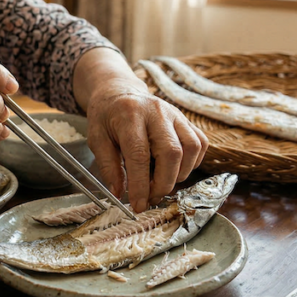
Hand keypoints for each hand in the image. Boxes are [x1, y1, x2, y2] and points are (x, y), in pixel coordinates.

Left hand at [86, 81, 208, 212]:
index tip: (138, 205)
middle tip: (151, 197)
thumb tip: (119, 194)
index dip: (140, 185)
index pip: (139, 155)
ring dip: (180, 174)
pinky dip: (191, 163)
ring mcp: (175, 114)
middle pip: (172, 152)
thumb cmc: (106, 116)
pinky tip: (174, 168)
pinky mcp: (186, 119)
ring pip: (191, 148)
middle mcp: (157, 112)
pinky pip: (200, 144)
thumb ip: (108, 166)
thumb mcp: (97, 139)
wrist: (119, 92)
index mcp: (129, 115)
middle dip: (163, 183)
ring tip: (161, 182)